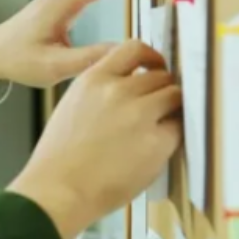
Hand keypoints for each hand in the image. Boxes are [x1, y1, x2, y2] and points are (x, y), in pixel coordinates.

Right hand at [7, 40, 181, 238]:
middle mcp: (118, 90)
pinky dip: (173, 134)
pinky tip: (158, 146)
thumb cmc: (59, 158)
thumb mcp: (72, 106)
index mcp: (93, 79)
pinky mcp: (157, 141)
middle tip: (158, 106)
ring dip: (172, 108)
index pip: (134, 48)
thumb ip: (99, 89)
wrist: (59, 190)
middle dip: (162, 89)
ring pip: (175, 95)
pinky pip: (179, 127)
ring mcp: (140, 114)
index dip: (151, 58)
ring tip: (159, 125)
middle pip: (161, 75)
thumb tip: (129, 86)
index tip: (155, 67)